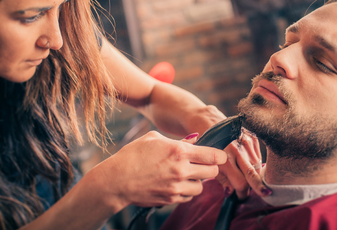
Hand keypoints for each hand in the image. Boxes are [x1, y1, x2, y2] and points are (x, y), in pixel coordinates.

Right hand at [91, 131, 226, 209]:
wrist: (117, 180)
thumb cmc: (133, 155)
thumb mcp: (154, 138)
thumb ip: (178, 140)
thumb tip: (195, 141)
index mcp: (179, 151)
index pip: (213, 155)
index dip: (220, 155)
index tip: (218, 154)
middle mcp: (181, 170)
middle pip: (212, 172)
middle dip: (210, 167)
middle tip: (202, 163)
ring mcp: (177, 187)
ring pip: (201, 187)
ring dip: (198, 180)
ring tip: (187, 173)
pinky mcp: (171, 199)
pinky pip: (189, 196)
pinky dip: (187, 190)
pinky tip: (177, 182)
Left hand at [216, 129, 268, 198]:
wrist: (210, 124)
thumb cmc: (208, 148)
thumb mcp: (210, 165)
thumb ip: (222, 180)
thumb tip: (231, 193)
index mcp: (225, 160)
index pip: (241, 184)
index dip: (242, 193)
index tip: (240, 197)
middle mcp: (238, 151)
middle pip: (253, 176)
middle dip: (256, 188)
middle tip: (256, 193)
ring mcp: (246, 143)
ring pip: (257, 167)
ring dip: (254, 175)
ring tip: (247, 178)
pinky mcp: (252, 137)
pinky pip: (258, 156)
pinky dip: (255, 163)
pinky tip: (248, 165)